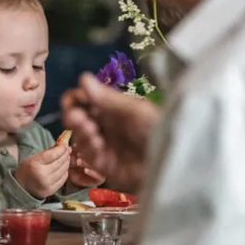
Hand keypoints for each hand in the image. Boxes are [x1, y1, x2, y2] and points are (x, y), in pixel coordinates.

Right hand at [13, 143, 70, 198]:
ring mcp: (48, 184)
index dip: (60, 149)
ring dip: (66, 163)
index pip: (52, 155)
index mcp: (34, 164)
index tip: (65, 145)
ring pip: (63, 170)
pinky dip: (65, 172)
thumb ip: (46, 152)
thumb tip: (61, 146)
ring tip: (66, 158)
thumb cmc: (27, 170)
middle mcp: (42, 175)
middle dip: (65, 155)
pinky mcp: (52, 190)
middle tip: (68, 150)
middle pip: (59, 162)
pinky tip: (64, 168)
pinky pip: (63, 179)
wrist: (21, 187)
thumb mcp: (32, 158)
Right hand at [61, 72, 160, 192]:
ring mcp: (105, 145)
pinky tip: (95, 141)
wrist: (172, 164)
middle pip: (79, 117)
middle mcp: (106, 125)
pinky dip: (88, 146)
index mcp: (114, 108)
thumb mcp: (134, 111)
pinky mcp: (105, 166)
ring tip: (86, 126)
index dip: (77, 98)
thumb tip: (83, 78)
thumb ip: (107, 99)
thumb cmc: (158, 131)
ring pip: (81, 135)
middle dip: (74, 114)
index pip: (87, 99)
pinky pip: (89, 155)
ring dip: (80, 129)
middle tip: (74, 114)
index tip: (72, 99)